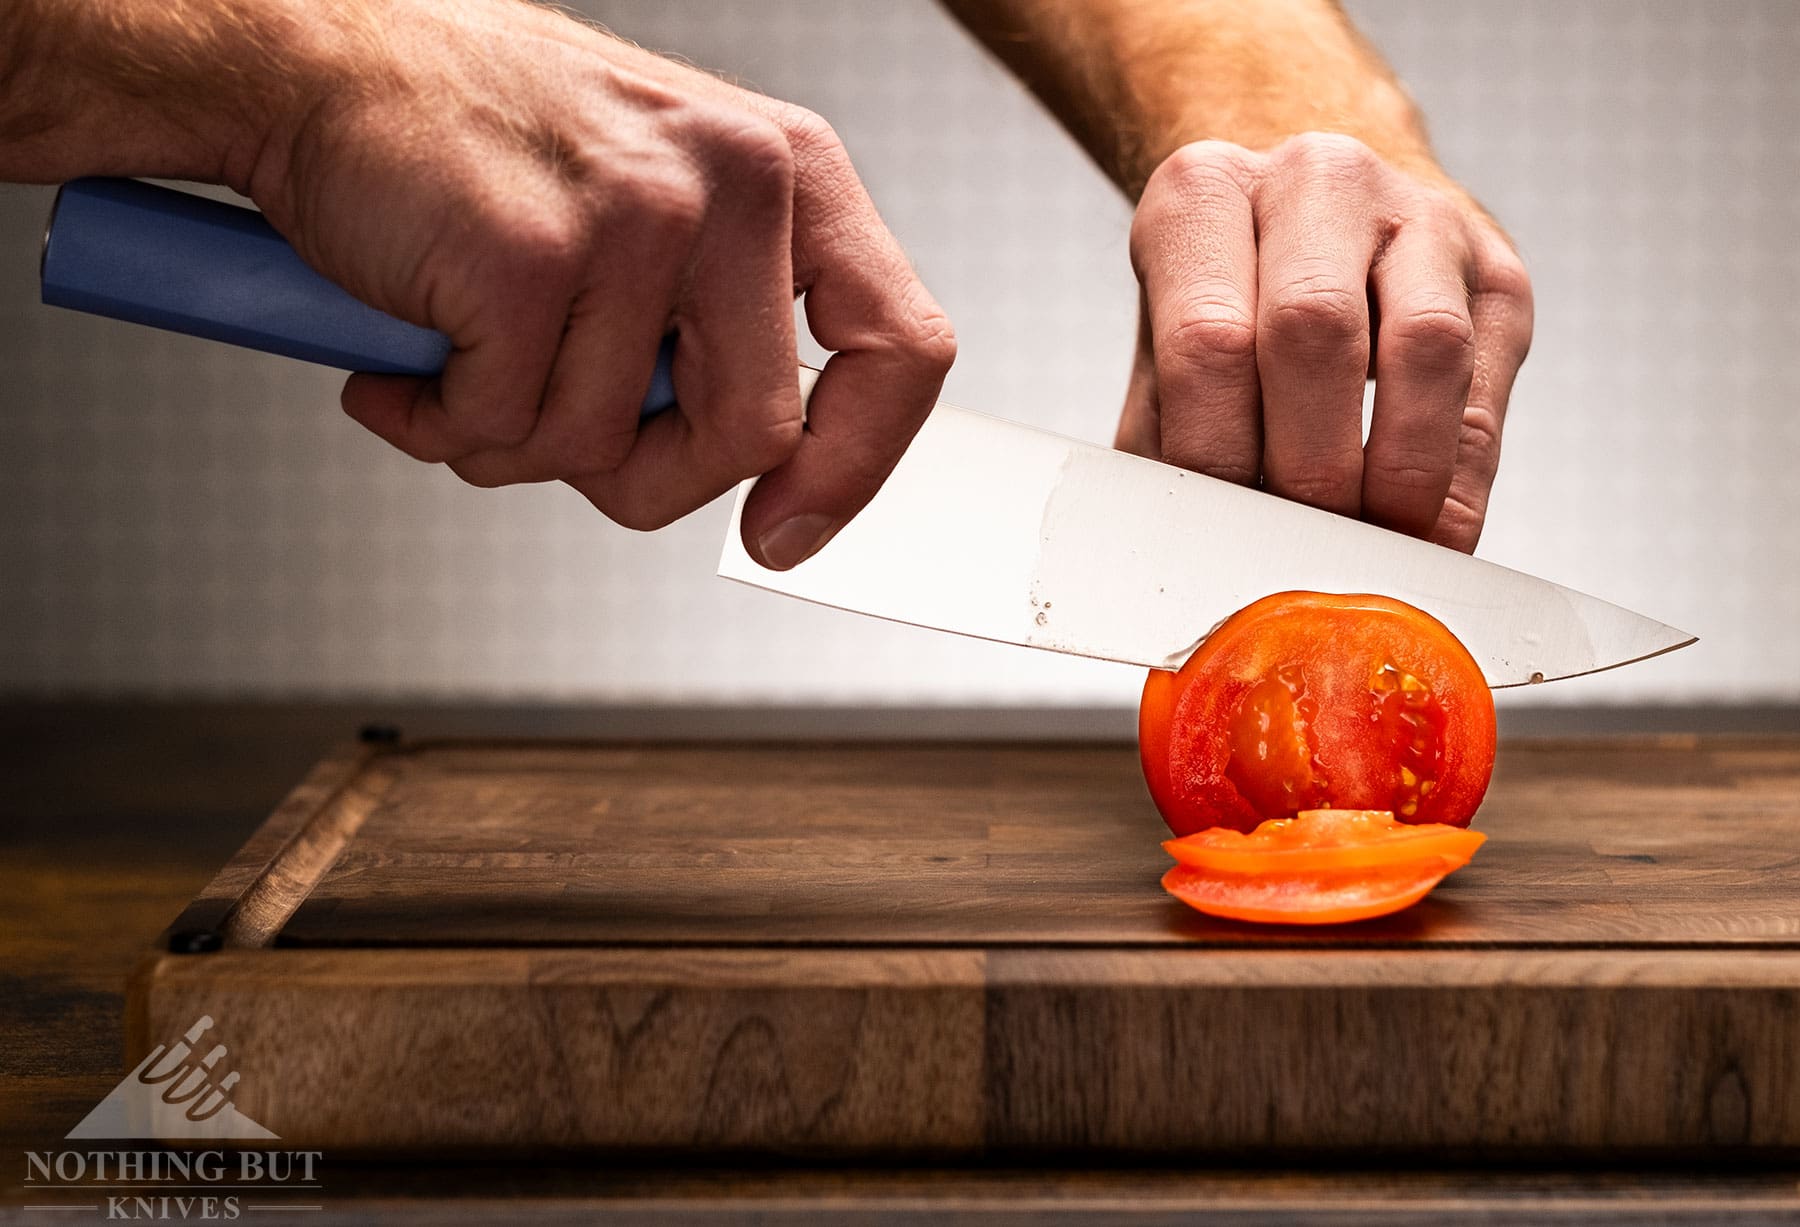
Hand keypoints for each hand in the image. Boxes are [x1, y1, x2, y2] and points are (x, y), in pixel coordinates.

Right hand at [246, 0, 954, 568]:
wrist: (316, 65)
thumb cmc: (482, 147)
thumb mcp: (659, 202)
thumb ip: (724, 321)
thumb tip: (764, 471)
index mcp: (789, 171)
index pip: (902, 346)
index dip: (857, 466)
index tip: (788, 528)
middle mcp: (736, 181)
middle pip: (754, 437)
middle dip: (648, 482)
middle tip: (563, 439)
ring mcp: (638, 214)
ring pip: (609, 447)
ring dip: (515, 444)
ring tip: (466, 359)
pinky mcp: (533, 256)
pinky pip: (505, 428)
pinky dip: (439, 424)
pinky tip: (411, 357)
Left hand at [1117, 133, 1531, 550]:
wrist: (1307, 214)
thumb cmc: (1224, 300)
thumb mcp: (1162, 349)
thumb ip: (1164, 434)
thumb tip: (1189, 540)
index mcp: (1204, 193)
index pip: (1205, 338)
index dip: (1218, 454)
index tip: (1225, 528)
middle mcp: (1315, 180)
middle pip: (1314, 329)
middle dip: (1309, 467)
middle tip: (1299, 544)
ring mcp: (1420, 215)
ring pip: (1426, 344)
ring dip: (1399, 472)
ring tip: (1368, 543)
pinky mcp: (1496, 275)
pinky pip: (1484, 388)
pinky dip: (1458, 484)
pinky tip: (1426, 535)